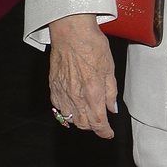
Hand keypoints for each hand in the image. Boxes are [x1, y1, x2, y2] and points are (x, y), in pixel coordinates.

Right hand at [49, 14, 116, 138]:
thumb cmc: (92, 46)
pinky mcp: (53, 86)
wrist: (71, 32)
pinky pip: (58, 108)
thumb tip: (113, 109)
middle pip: (84, 123)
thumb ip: (111, 92)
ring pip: (70, 118)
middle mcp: (76, 96)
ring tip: (88, 119)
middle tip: (101, 124)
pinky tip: (71, 112)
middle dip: (94, 127)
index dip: (104, 132)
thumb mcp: (109, 68)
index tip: (109, 134)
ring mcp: (62, 92)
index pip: (98, 122)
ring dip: (80, 122)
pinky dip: (66, 113)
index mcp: (93, 93)